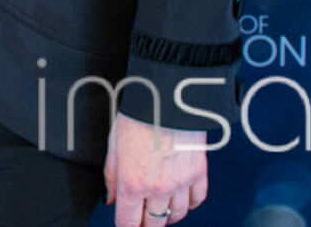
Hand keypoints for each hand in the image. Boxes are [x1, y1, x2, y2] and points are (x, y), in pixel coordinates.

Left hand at [103, 110, 208, 225]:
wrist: (167, 96)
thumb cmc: (138, 115)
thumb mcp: (114, 145)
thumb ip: (111, 176)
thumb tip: (111, 198)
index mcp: (133, 182)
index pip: (129, 222)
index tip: (126, 225)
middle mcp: (158, 187)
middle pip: (154, 224)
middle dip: (146, 225)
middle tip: (142, 220)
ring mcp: (181, 182)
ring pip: (177, 215)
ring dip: (167, 216)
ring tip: (160, 209)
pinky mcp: (199, 172)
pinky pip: (197, 200)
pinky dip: (189, 203)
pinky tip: (181, 197)